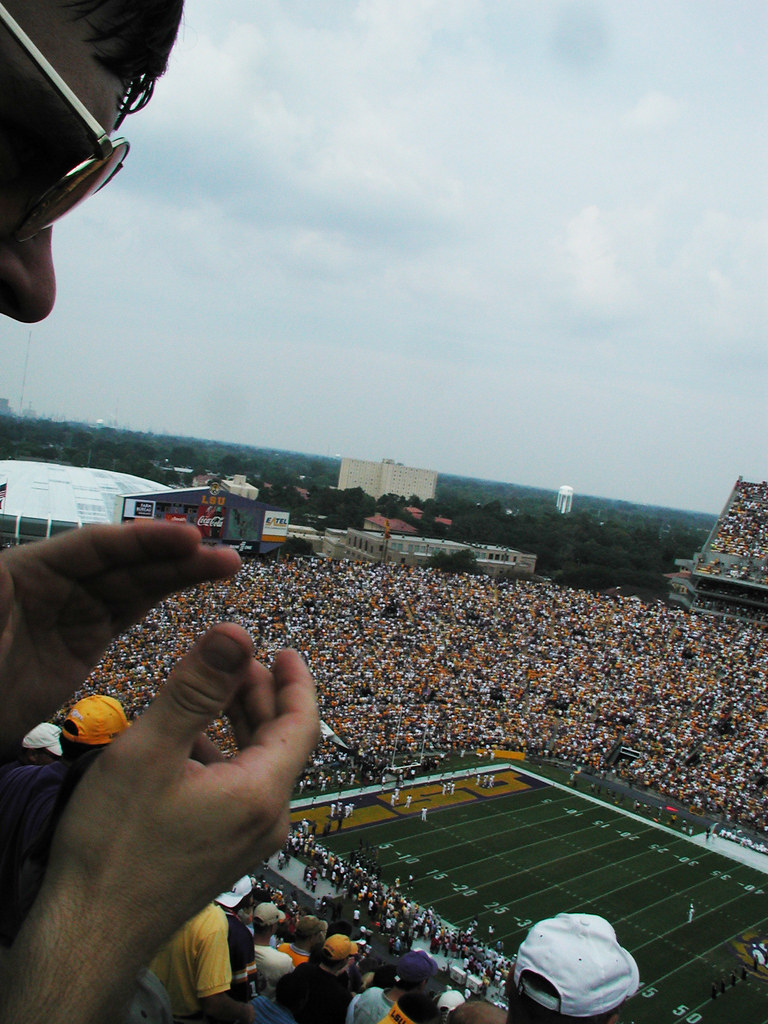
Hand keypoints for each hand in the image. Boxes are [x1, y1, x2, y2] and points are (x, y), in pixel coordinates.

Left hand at [0, 521, 240, 753]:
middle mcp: (54, 581)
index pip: (94, 547)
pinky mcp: (83, 640)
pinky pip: (128, 610)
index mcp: (27, 571)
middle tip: (227, 558)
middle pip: (123, 562)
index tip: (190, 537)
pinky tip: (191, 588)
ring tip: (227, 566)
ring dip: (179, 573)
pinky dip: (161, 597)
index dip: (143, 540)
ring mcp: (70, 610)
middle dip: (175, 556)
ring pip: (133, 583)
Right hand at [0, 624, 318, 1023]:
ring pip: (258, 767)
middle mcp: (265, 821)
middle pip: (281, 743)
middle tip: (241, 661)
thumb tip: (235, 634)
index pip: (302, 724)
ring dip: (241, 725)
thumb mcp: (152, 752)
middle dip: (263, 696)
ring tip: (215, 692)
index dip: (296, 681)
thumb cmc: (115, 846)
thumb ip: (196, 688)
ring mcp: (245, 842)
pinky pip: (238, 792)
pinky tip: (192, 744)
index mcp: (261, 793)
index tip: (284, 651)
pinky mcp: (223, 853)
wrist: (90, 934)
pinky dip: (224, 757)